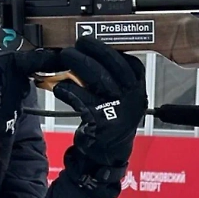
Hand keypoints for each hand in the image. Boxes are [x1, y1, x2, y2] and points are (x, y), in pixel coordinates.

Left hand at [53, 36, 146, 171]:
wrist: (107, 155)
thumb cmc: (110, 121)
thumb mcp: (120, 99)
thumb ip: (111, 79)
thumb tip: (88, 53)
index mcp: (139, 89)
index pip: (129, 62)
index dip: (110, 49)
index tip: (93, 42)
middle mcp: (133, 98)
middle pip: (114, 65)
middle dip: (94, 49)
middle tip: (77, 44)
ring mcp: (120, 109)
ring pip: (98, 77)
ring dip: (78, 63)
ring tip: (65, 57)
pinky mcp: (102, 121)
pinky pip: (81, 98)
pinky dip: (68, 90)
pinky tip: (59, 87)